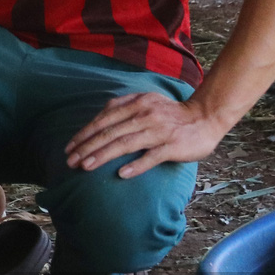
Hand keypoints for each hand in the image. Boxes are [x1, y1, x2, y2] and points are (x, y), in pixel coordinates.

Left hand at [64, 92, 227, 178]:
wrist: (205, 117)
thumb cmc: (171, 113)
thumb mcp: (146, 101)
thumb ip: (123, 105)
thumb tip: (99, 116)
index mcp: (136, 103)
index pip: (104, 119)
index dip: (85, 133)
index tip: (70, 147)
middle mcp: (145, 115)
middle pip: (110, 132)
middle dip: (87, 147)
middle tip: (70, 161)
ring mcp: (159, 131)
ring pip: (126, 143)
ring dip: (103, 155)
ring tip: (86, 166)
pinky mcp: (173, 146)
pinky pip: (152, 156)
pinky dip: (137, 165)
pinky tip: (122, 174)